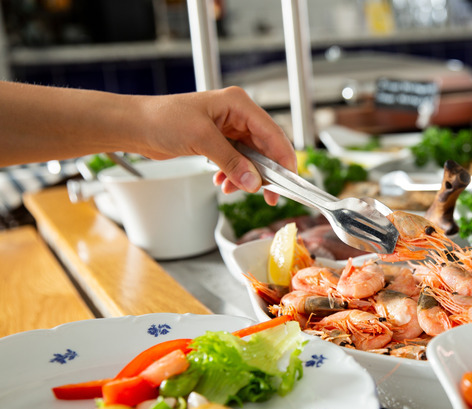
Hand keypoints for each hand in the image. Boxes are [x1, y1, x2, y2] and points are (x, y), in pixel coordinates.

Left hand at [134, 86, 295, 204]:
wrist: (135, 125)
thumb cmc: (162, 118)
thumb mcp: (201, 139)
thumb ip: (231, 162)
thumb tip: (254, 182)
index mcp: (238, 104)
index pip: (272, 133)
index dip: (283, 158)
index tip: (289, 180)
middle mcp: (237, 114)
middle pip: (265, 147)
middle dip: (266, 173)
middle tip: (269, 195)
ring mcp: (228, 128)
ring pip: (251, 157)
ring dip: (246, 176)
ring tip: (235, 189)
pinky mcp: (218, 141)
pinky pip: (236, 161)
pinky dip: (233, 175)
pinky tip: (223, 183)